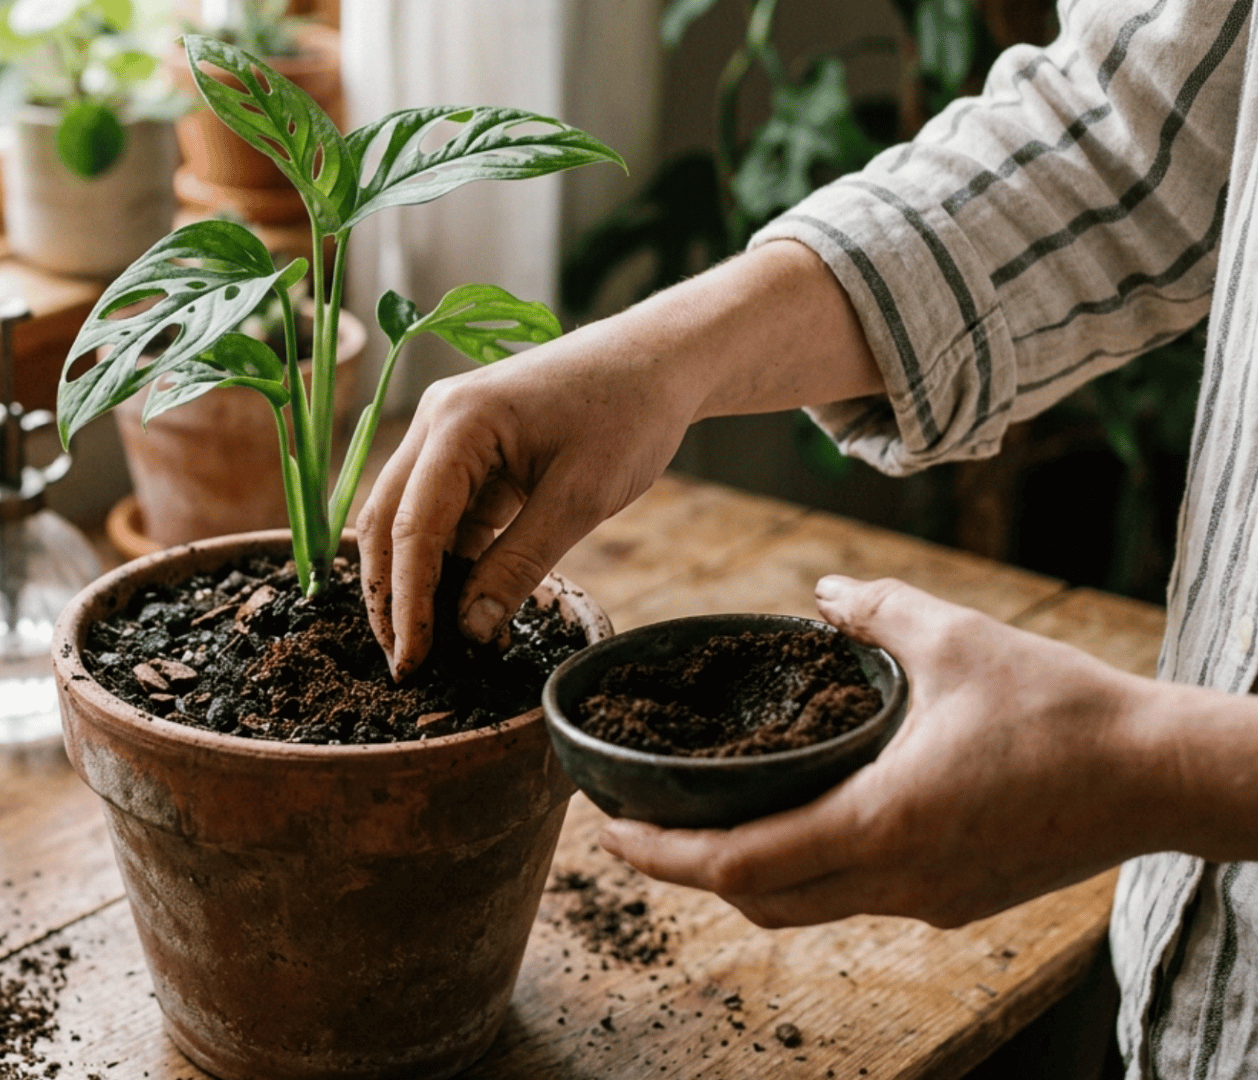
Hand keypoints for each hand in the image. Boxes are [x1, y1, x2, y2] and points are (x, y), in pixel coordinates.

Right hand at [356, 323, 695, 678]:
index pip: (413, 525)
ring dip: (416, 580)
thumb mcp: (581, 498)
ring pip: (407, 520)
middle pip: (387, 521)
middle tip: (407, 663)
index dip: (407, 600)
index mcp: (459, 422)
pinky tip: (466, 605)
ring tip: (436, 643)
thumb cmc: (629, 413)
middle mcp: (436, 421)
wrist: (660, 360)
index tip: (413, 660)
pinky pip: (442, 513)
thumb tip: (469, 629)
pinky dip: (449, 561)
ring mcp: (447, 433)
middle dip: (390, 595)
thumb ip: (520, 565)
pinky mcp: (468, 451)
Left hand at [599, 576, 1165, 928]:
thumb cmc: (1063, 709)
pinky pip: (853, 898)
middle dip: (682, 870)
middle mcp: (896, 879)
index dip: (661, 854)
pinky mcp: (954, 901)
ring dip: (742, 875)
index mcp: (881, 823)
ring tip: (694, 827)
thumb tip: (825, 586)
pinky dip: (804, 871)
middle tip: (630, 828)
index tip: (607, 829)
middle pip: (756, 899)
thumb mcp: (957, 637)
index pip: (738, 864)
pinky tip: (791, 824)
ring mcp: (926, 901)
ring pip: (804, 907)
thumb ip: (876, 608)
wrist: (1160, 776)